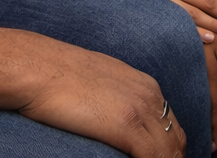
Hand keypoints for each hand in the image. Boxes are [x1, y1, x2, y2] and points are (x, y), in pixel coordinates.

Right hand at [19, 38, 186, 157]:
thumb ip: (119, 99)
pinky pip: (154, 157)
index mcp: (146, 86)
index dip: (169, 149)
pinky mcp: (127, 125)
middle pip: (176, 140)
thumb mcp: (103, 82)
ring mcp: (140, 110)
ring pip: (170, 152)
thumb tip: (117, 121)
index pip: (172, 126)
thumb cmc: (59, 77)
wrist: (40, 68)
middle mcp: (150, 96)